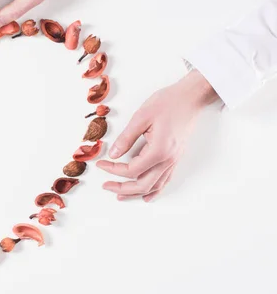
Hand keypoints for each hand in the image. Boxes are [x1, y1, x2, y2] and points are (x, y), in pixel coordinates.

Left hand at [97, 70, 218, 201]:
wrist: (191, 97)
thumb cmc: (168, 103)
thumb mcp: (141, 117)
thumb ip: (126, 138)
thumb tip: (113, 154)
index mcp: (158, 150)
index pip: (131, 169)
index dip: (113, 169)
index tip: (101, 164)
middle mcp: (168, 160)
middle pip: (143, 185)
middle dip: (122, 188)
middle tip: (106, 185)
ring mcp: (174, 160)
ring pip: (154, 186)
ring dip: (136, 193)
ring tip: (120, 195)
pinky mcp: (176, 158)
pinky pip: (165, 180)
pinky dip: (154, 191)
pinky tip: (147, 196)